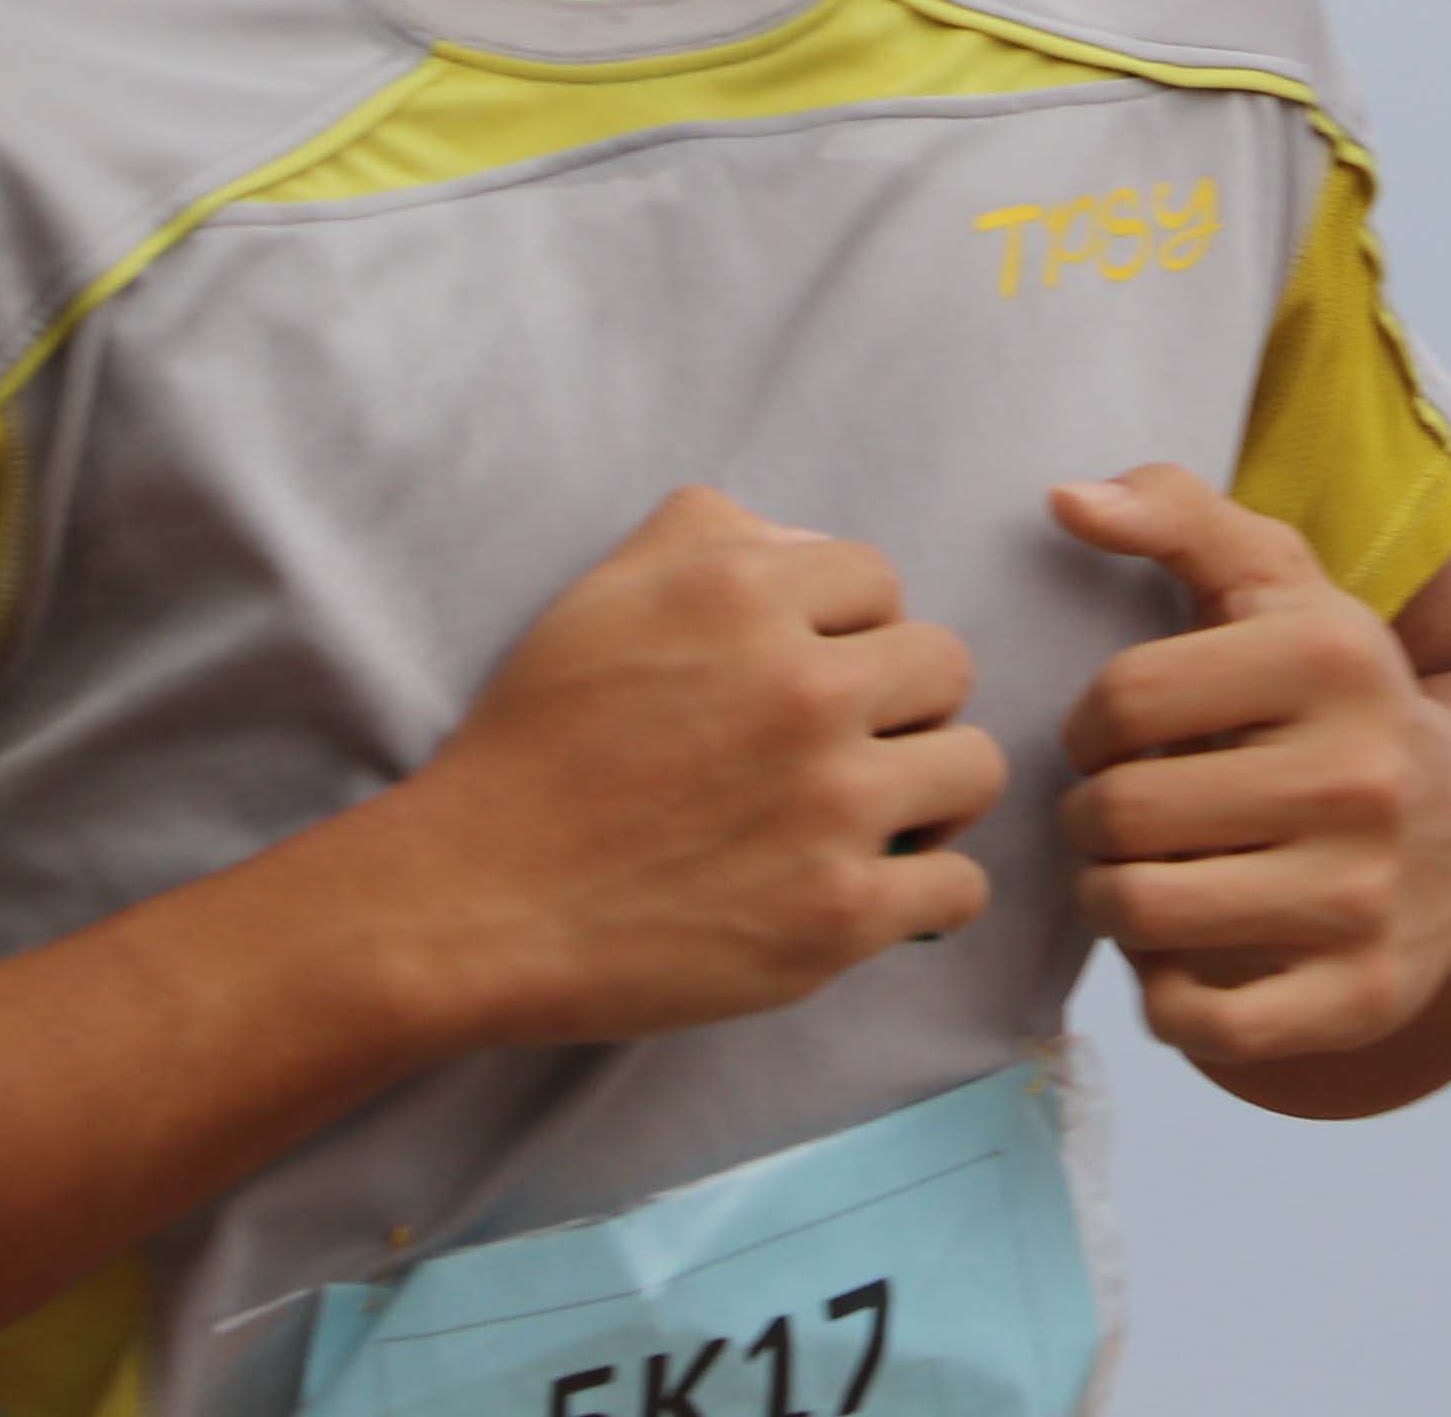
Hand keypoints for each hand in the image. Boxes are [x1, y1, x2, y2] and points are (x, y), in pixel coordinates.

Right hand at [389, 486, 1003, 1049]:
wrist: (476, 899)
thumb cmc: (537, 743)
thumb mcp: (604, 592)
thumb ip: (711, 533)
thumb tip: (808, 545)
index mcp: (746, 597)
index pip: (881, 581)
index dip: (845, 629)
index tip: (800, 676)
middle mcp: (804, 691)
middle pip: (947, 665)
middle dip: (899, 703)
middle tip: (840, 746)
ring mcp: (829, 808)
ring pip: (974, 768)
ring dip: (931, 792)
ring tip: (870, 816)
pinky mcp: (838, 917)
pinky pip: (961, 886)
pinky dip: (927, 892)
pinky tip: (869, 889)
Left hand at [1050, 464, 1450, 1071]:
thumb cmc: (1335, 700)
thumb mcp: (1280, 585)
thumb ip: (1175, 515)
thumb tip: (1062, 499)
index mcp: (1333, 657)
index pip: (1125, 698)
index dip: (1092, 725)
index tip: (1118, 736)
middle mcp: (1360, 773)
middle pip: (1123, 812)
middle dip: (1092, 819)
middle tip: (1116, 818)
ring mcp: (1365, 893)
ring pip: (1141, 914)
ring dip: (1111, 903)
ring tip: (1135, 878)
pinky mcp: (1363, 995)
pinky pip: (1200, 1022)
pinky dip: (1164, 999)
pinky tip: (1181, 958)